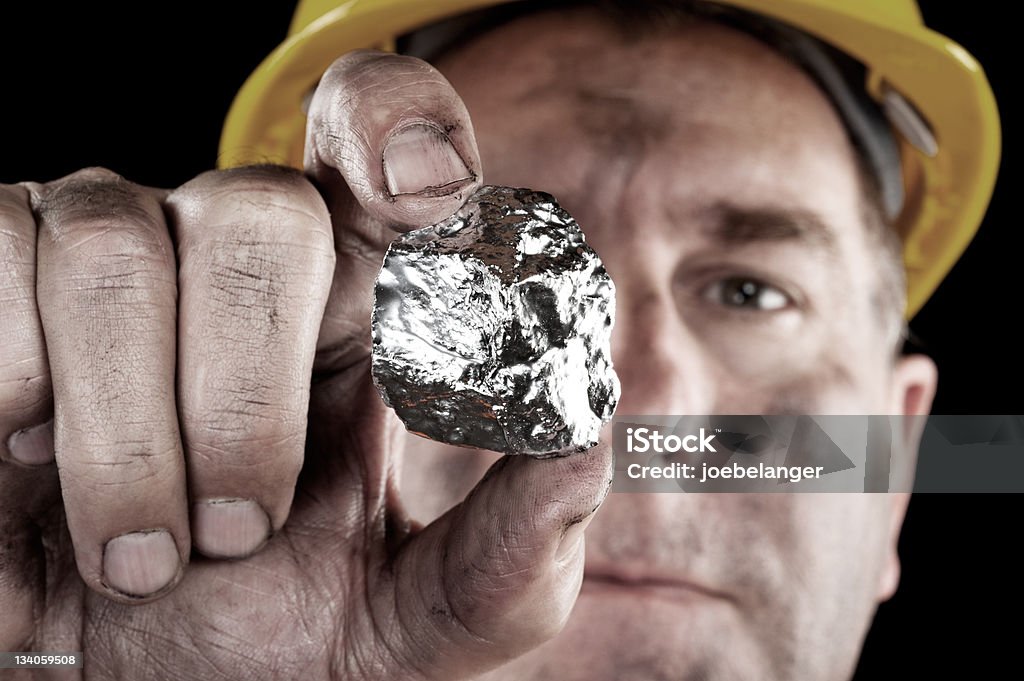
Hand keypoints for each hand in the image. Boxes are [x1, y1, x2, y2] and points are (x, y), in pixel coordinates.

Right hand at [0, 51, 611, 679]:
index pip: (382, 140)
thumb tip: (587, 431)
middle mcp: (234, 256)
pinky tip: (34, 455)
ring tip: (141, 551)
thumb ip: (517, 544)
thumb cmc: (273, 647)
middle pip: (257, 213)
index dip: (403, 133)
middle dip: (247, 394)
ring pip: (115, 247)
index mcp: (356, 303)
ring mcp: (110, 256)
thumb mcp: (421, 619)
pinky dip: (17, 384)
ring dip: (132, 435)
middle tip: (241, 530)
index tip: (432, 197)